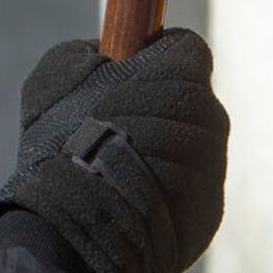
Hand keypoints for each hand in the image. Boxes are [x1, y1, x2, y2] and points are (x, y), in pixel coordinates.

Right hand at [0, 29, 228, 272]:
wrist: (81, 225)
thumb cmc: (66, 141)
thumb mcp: (57, 76)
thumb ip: (90, 52)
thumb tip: (105, 53)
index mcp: (182, 72)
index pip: (183, 47)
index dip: (154, 56)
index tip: (128, 73)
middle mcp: (212, 115)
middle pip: (190, 99)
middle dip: (158, 107)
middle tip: (114, 129)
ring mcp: (214, 167)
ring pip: (191, 147)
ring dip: (161, 153)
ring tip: (117, 173)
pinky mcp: (210, 212)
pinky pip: (189, 190)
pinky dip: (165, 193)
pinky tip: (130, 204)